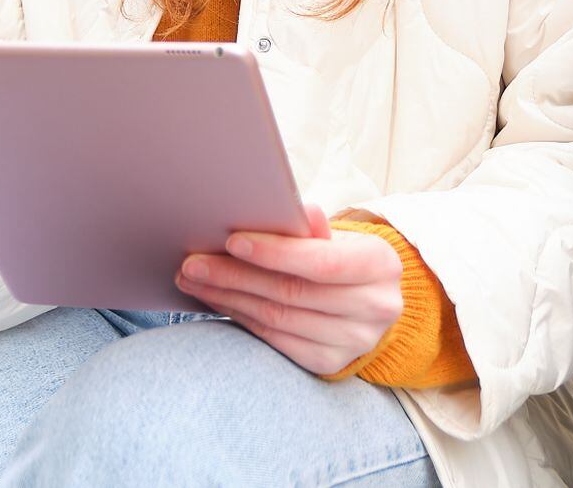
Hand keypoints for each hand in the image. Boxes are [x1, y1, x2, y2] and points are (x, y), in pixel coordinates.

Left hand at [175, 203, 402, 375]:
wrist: (367, 300)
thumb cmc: (342, 256)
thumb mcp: (338, 234)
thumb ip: (313, 227)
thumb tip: (298, 209)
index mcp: (379, 265)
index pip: (322, 263)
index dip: (275, 253)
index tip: (231, 242)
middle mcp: (374, 308)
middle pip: (292, 293)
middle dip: (236, 276)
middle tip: (192, 263)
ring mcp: (354, 342)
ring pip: (277, 319)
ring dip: (229, 298)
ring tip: (194, 280)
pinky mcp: (330, 363)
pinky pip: (275, 340)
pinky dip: (241, 318)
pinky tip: (217, 300)